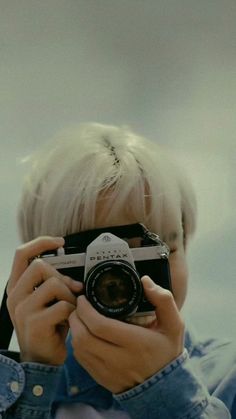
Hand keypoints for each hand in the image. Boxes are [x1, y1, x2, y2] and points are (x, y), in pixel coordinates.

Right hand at [7, 237, 82, 364]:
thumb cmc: (48, 326)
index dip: (41, 242)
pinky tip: (69, 320)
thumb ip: (51, 283)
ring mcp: (23, 310)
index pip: (22, 253)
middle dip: (62, 277)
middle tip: (71, 291)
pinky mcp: (35, 323)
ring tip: (70, 308)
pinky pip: (62, 305)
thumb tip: (73, 274)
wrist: (40, 360)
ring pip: (53, 283)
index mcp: (16, 287)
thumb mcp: (44, 301)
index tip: (59, 242)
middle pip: (40, 266)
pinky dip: (72, 311)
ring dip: (69, 295)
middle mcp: (15, 296)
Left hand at [69, 275, 183, 393]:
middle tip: (79, 305)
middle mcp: (119, 360)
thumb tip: (145, 280)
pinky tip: (82, 333)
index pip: (100, 326)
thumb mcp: (174, 324)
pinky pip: (81, 360)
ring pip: (79, 349)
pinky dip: (77, 344)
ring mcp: (108, 371)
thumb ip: (163, 300)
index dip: (86, 310)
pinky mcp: (101, 379)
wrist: (165, 388)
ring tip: (79, 316)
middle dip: (76, 318)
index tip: (84, 298)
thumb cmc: (166, 350)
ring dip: (75, 330)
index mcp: (136, 343)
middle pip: (84, 337)